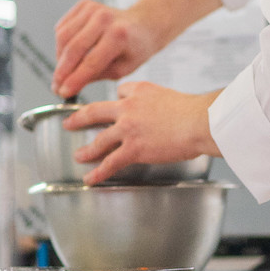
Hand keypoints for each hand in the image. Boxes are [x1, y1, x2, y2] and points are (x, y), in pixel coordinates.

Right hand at [53, 0, 158, 97]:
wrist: (142, 25)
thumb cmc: (135, 48)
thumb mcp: (122, 70)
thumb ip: (96, 76)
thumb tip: (69, 84)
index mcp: (119, 35)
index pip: (90, 62)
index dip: (74, 80)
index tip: (63, 92)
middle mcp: (104, 18)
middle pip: (73, 49)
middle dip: (61, 71)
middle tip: (56, 86)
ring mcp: (92, 9)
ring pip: (63, 38)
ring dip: (59, 58)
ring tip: (63, 72)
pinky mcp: (83, 5)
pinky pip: (62, 28)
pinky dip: (61, 44)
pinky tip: (68, 54)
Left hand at [72, 81, 218, 182]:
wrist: (200, 121)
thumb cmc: (195, 111)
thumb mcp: (172, 95)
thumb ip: (160, 102)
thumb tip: (165, 112)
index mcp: (140, 90)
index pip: (120, 91)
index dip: (118, 99)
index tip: (116, 105)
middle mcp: (128, 107)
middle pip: (95, 111)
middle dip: (79, 118)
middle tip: (69, 122)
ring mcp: (128, 128)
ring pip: (99, 139)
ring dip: (87, 150)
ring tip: (79, 156)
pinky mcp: (133, 148)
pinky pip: (110, 162)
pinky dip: (98, 173)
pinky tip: (90, 179)